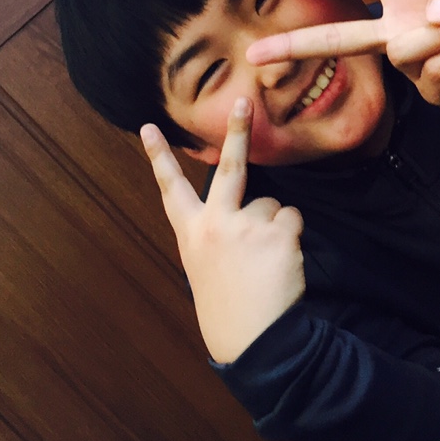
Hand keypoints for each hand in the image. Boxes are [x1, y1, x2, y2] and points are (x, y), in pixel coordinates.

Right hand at [141, 98, 305, 363]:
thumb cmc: (228, 304)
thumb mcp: (203, 266)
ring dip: (274, 227)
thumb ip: (212, 232)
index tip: (147, 127)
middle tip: (244, 100)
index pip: (171, 188)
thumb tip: (240, 204)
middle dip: (238, 130)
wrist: (253, 340)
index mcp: (192, 233)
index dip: (158, 157)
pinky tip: (279, 263)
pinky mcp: (277, 232)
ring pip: (272, 205)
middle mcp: (215, 223)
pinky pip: (291, 219)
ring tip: (264, 261)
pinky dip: (291, 237)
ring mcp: (247, 225)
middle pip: (230, 167)